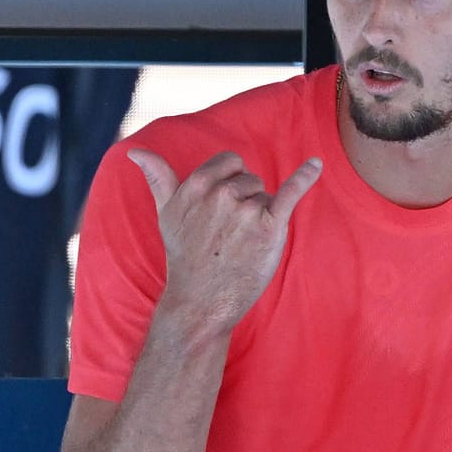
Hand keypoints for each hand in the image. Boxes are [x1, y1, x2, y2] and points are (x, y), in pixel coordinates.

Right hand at [128, 148, 322, 331]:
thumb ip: (157, 177)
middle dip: (246, 201)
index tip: (224, 208)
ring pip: (266, 196)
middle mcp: (222, 193)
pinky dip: (306, 177)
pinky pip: (291, 193)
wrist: (201, 301)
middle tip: (230, 234)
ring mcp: (247, 210)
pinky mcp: (270, 228)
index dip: (231, 181)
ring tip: (242, 242)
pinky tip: (316, 165)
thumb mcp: (166, 213)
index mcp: (198, 184)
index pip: (231, 161)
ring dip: (261, 216)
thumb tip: (135, 151)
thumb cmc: (185, 256)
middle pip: (250, 179)